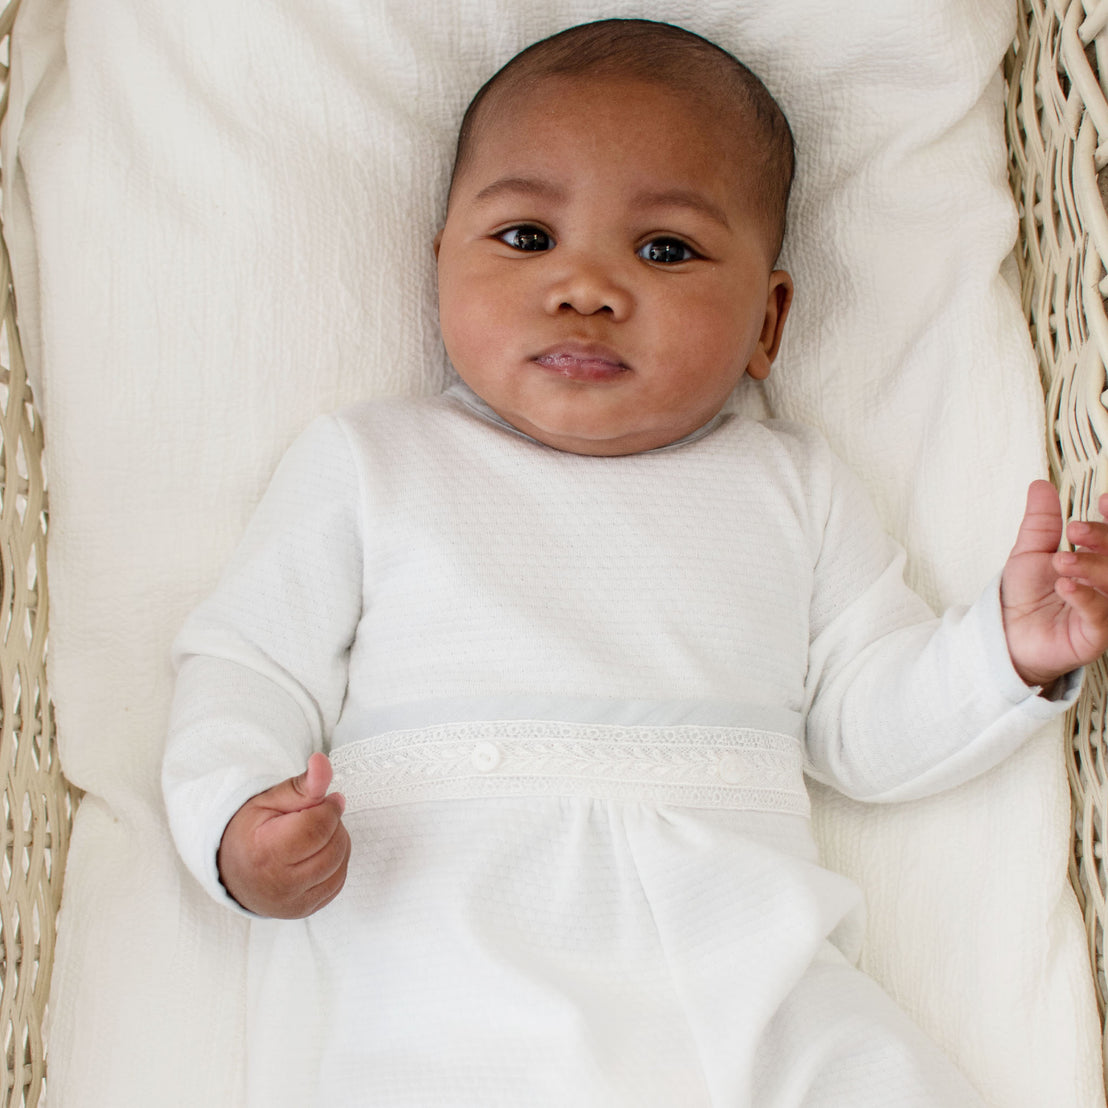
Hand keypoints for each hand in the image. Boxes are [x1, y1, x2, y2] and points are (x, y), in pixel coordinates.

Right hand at [217, 752, 350, 917]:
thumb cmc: (251, 831)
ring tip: (315, 834)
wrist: (233, 872)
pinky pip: (338, 882)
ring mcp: (293, 903)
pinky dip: (336, 863)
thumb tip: (323, 762)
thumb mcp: (270, 800)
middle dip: (333, 824)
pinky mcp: (306, 911)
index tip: (324, 799)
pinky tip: (317, 853)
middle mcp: (280, 885)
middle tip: (316, 817)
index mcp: (265, 852)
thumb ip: (302, 784)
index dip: (327, 807)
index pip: (317, 827)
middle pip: (333, 847)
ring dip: (337, 842)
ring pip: (340, 864)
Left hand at [1001, 480, 1107, 688]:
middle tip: (1075, 531)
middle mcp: (1105, 583)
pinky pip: (1100, 614)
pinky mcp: (1095, 634)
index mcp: (1095, 560)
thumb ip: (1040, 522)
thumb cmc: (1024, 596)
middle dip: (1102, 539)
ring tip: (1061, 562)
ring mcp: (1104, 608)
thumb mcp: (1029, 552)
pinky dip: (1084, 597)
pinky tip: (1066, 586)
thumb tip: (1040, 486)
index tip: (1103, 501)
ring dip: (1091, 567)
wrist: (1008, 634)